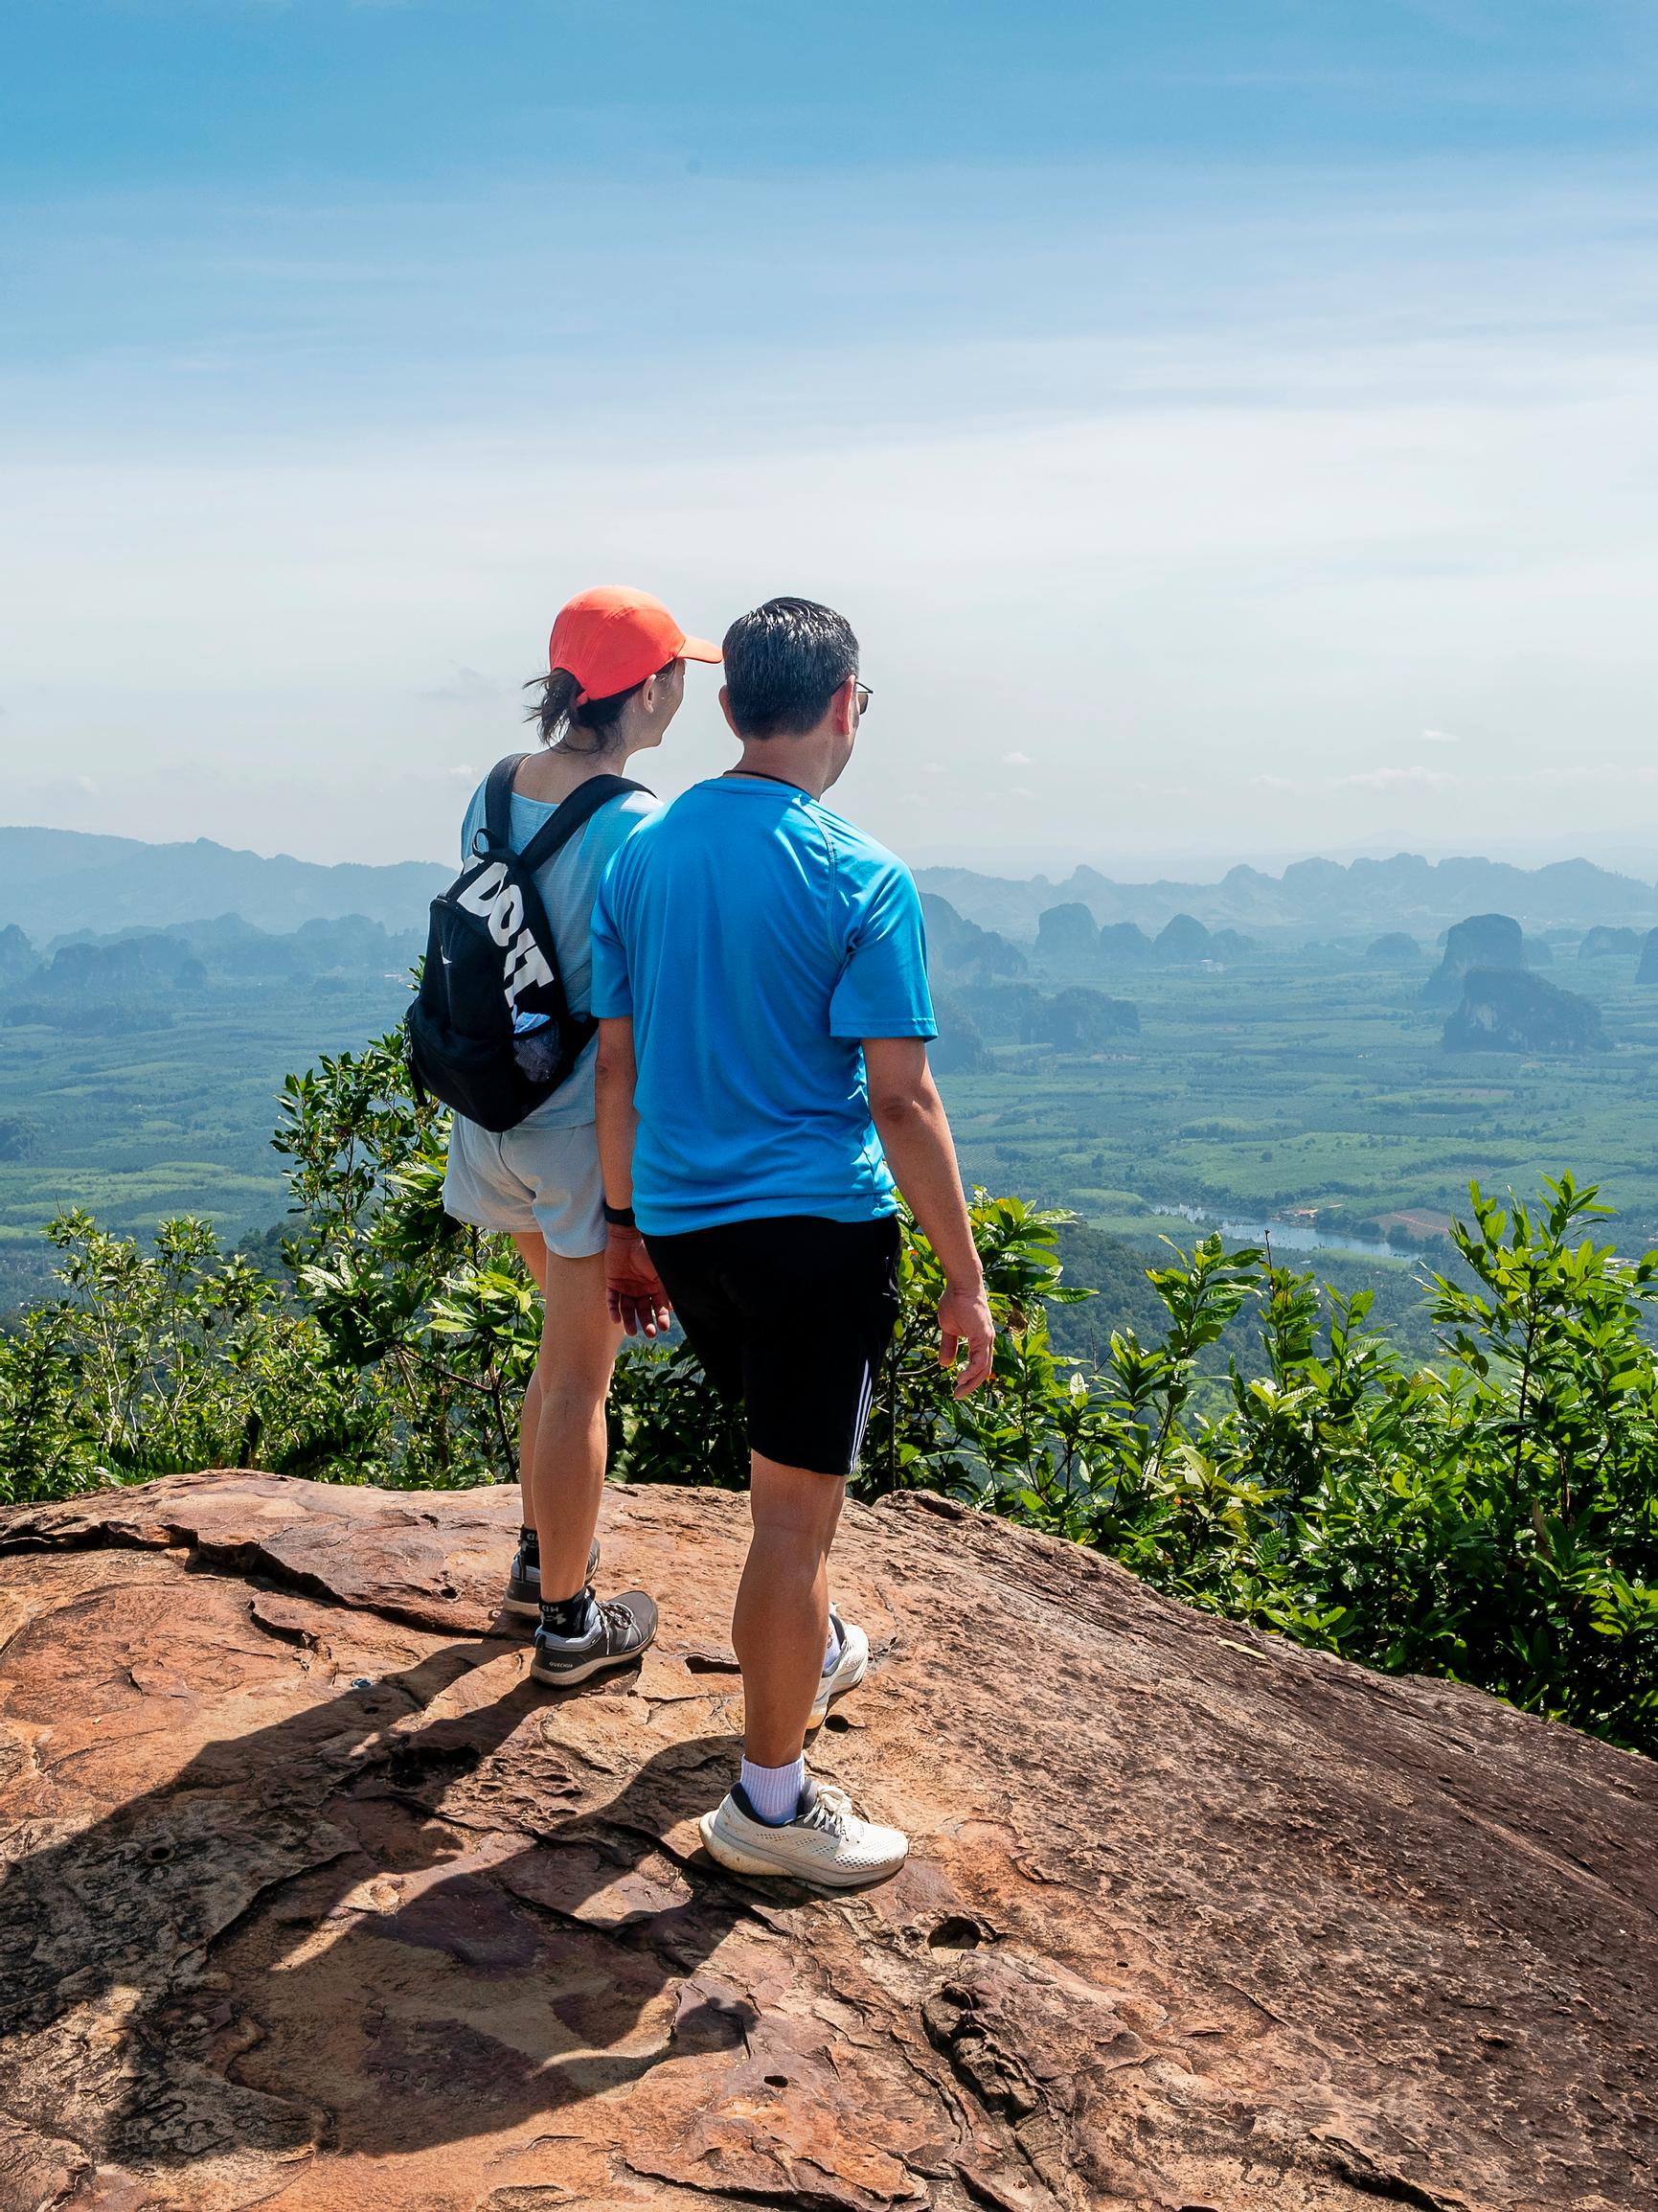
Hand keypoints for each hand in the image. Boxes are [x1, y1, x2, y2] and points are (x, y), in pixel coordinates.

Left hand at [605, 1227, 670, 1337]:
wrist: (628, 1236)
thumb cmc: (647, 1252)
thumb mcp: (660, 1271)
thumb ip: (666, 1289)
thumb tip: (673, 1309)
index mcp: (654, 1287)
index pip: (659, 1307)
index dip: (662, 1318)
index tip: (664, 1327)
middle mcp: (641, 1290)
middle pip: (643, 1311)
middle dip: (646, 1323)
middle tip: (649, 1333)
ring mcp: (626, 1288)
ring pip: (627, 1309)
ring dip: (629, 1321)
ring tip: (631, 1332)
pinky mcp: (612, 1284)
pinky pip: (612, 1300)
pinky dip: (613, 1310)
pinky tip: (616, 1320)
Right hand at [937, 1278, 994, 1397]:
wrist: (960, 1285)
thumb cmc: (955, 1302)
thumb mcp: (948, 1329)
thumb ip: (949, 1346)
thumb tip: (944, 1364)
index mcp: (981, 1339)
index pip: (979, 1364)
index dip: (970, 1377)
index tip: (958, 1387)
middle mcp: (987, 1341)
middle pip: (984, 1370)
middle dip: (971, 1385)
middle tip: (958, 1395)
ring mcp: (987, 1338)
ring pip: (984, 1368)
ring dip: (971, 1382)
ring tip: (959, 1390)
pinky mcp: (983, 1336)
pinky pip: (979, 1360)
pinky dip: (971, 1372)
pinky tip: (961, 1378)